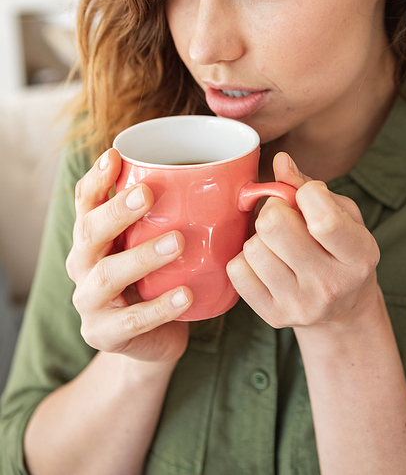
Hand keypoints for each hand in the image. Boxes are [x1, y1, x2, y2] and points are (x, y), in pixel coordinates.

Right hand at [66, 148, 192, 364]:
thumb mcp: (157, 243)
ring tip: (179, 241)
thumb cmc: (159, 280)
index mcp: (92, 237)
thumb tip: (231, 179)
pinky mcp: (104, 334)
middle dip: (116, 211)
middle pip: (89, 232)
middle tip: (147, 193)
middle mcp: (82, 265)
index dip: (96, 179)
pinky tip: (186, 293)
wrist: (152, 341)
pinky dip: (161, 306)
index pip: (85, 202)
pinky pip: (133, 320)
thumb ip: (174, 213)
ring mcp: (90, 302)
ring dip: (143, 255)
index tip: (114, 155)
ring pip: (108, 275)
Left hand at [226, 152, 379, 328]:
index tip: (307, 196)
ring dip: (259, 236)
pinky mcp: (273, 316)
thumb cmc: (342, 250)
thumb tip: (281, 161)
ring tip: (278, 242)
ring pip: (253, 247)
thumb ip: (311, 187)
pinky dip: (245, 258)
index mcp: (359, 256)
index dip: (306, 194)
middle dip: (274, 209)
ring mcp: (300, 305)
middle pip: (274, 226)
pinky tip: (265, 261)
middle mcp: (330, 285)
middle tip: (285, 215)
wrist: (342, 312)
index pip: (324, 219)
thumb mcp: (343, 215)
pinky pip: (237, 269)